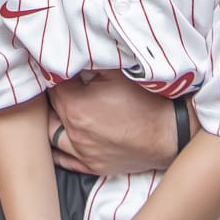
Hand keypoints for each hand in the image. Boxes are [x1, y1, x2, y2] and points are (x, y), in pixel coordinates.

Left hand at [46, 75, 177, 175]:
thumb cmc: (147, 101)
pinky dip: (58, 148)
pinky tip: (60, 136)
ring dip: (51, 121)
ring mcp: (83, 153)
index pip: (53, 85)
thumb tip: (76, 52)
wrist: (170, 131)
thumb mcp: (117, 72)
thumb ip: (91, 62)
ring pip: (50, 136)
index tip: (61, 68)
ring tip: (56, 109)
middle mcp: (74, 133)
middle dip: (52, 96)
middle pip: (49, 110)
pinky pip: (64, 160)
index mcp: (76, 107)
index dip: (56, 73)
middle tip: (58, 85)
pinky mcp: (93, 166)